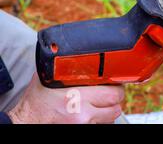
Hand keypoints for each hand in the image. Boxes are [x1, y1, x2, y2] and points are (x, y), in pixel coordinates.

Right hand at [7, 73, 123, 123]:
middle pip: (116, 105)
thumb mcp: (50, 78)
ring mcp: (83, 124)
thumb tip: (79, 53)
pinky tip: (91, 113)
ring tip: (98, 103)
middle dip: (114, 97)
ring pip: (111, 117)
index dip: (116, 85)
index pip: (113, 92)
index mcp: (76, 96)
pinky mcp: (82, 130)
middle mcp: (82, 113)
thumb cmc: (36, 101)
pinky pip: (102, 124)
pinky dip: (100, 119)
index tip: (113, 82)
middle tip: (109, 92)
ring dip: (108, 109)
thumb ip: (67, 68)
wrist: (26, 121)